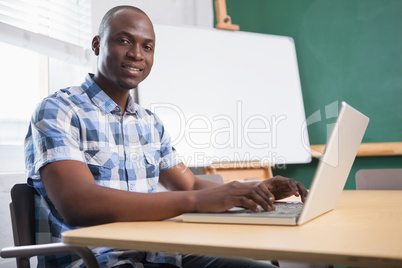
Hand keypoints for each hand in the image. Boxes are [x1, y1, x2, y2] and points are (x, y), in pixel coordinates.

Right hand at [192, 176, 307, 212]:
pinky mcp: (228, 198)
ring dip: (263, 202)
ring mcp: (232, 191)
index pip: (254, 187)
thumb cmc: (211, 200)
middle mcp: (235, 186)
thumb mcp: (226, 198)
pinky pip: (244, 201)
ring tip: (269, 209)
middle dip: (266, 198)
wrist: (198, 199)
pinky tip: (256, 210)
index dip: (264, 193)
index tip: (271, 200)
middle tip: (273, 206)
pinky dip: (252, 205)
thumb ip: (236, 199)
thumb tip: (248, 205)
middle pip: (256, 190)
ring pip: (252, 194)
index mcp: (235, 185)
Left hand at [254, 175, 307, 203]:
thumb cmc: (260, 187)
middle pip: (297, 184)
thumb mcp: (261, 189)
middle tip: (304, 200)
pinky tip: (304, 202)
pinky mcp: (289, 191)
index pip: (290, 181)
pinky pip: (298, 192)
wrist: (260, 190)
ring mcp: (288, 186)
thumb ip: (266, 193)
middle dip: (302, 191)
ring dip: (304, 193)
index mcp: (279, 179)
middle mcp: (285, 182)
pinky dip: (302, 196)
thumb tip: (271, 200)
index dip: (294, 187)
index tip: (296, 195)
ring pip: (299, 187)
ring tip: (306, 202)